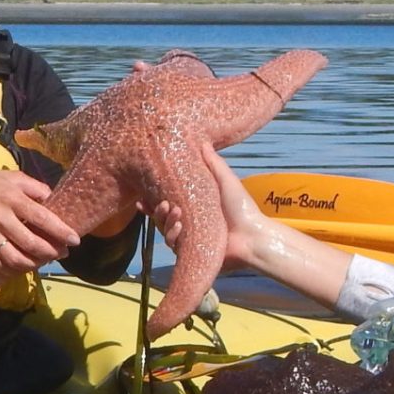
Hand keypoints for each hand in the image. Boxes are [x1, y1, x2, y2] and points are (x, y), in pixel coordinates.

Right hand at [0, 168, 79, 279]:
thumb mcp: (12, 177)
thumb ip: (34, 187)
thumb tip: (52, 199)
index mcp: (12, 198)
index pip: (42, 217)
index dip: (60, 230)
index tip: (74, 239)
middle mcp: (2, 217)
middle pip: (31, 242)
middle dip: (51, 251)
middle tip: (63, 252)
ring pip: (16, 258)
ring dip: (35, 263)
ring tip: (46, 260)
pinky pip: (1, 263)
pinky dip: (15, 268)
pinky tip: (26, 264)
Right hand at [148, 150, 265, 269]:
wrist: (252, 237)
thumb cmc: (241, 208)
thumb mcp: (226, 181)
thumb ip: (213, 163)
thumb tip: (202, 141)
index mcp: (194, 205)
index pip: (167, 201)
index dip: (152, 199)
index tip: (141, 194)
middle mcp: (189, 221)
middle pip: (162, 217)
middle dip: (158, 210)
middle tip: (162, 203)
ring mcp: (189, 238)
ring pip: (165, 231)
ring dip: (165, 222)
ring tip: (175, 213)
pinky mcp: (191, 252)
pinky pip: (174, 245)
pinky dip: (173, 236)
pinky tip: (179, 227)